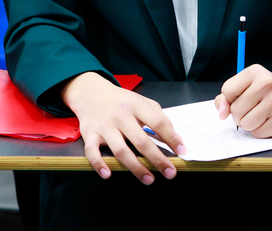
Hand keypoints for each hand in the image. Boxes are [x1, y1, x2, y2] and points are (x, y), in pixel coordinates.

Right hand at [61, 72, 184, 183]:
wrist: (91, 92)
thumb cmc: (121, 101)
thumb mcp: (141, 102)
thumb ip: (158, 117)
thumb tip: (174, 138)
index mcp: (135, 105)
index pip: (158, 123)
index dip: (171, 138)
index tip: (182, 151)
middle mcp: (120, 115)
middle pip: (141, 141)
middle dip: (157, 159)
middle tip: (170, 172)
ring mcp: (104, 125)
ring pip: (120, 150)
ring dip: (135, 167)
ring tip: (149, 179)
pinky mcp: (89, 133)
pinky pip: (92, 151)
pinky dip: (98, 164)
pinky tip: (107, 174)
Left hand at [214, 64, 271, 137]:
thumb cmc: (266, 93)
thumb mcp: (246, 86)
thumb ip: (226, 98)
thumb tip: (222, 113)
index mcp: (254, 72)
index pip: (227, 91)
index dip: (230, 99)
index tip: (240, 97)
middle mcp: (267, 84)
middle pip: (236, 110)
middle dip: (239, 114)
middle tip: (252, 109)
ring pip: (245, 124)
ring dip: (249, 124)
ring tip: (259, 116)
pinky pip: (258, 133)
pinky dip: (260, 131)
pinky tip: (269, 121)